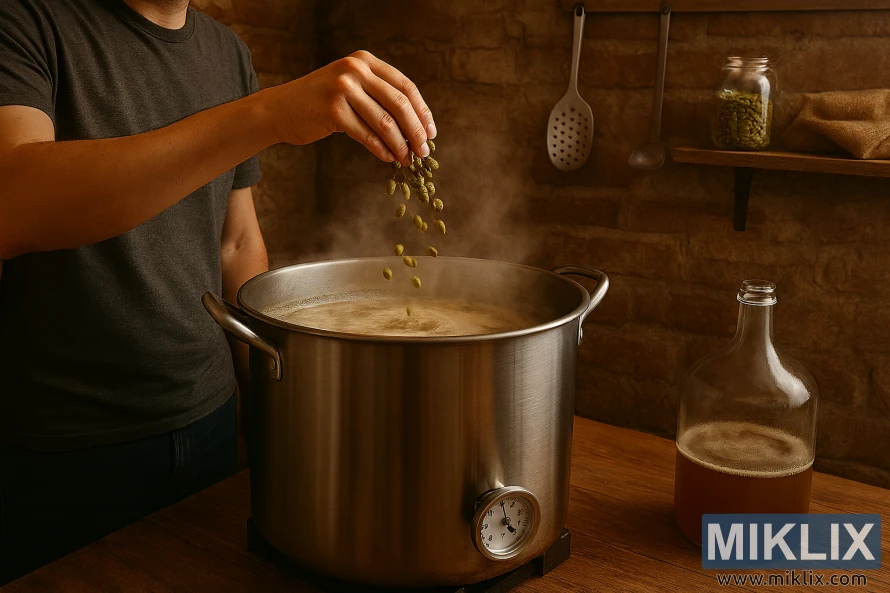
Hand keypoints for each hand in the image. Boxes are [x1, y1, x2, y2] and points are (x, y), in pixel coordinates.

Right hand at [267, 50, 435, 165]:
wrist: (281, 109)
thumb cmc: (320, 103)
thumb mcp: (351, 87)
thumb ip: (379, 96)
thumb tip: (416, 126)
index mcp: (365, 61)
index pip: (405, 86)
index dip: (422, 112)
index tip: (431, 133)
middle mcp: (355, 69)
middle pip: (399, 104)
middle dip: (415, 131)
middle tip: (424, 151)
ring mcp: (343, 88)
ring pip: (385, 122)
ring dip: (400, 145)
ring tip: (407, 159)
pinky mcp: (333, 110)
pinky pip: (367, 135)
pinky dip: (381, 149)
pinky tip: (389, 158)